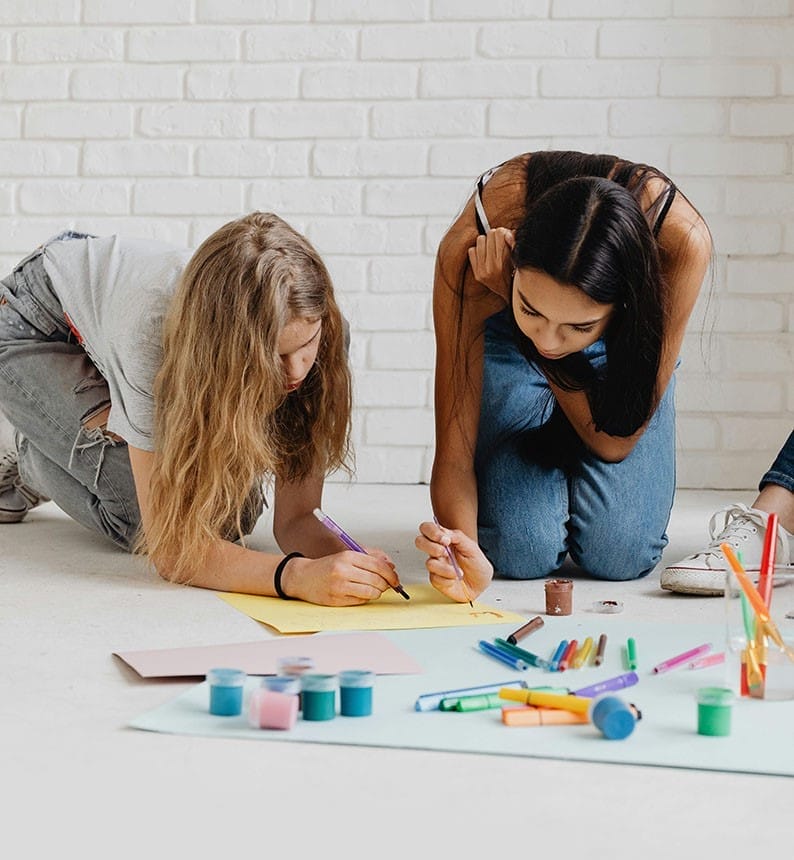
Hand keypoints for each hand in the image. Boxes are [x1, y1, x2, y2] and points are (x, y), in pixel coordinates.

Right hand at [279, 551, 400, 606]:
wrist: (303, 577)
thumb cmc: (326, 567)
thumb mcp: (347, 555)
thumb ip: (370, 557)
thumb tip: (391, 566)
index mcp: (347, 556)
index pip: (378, 565)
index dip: (391, 574)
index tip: (395, 579)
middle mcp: (343, 570)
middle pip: (377, 580)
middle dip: (386, 585)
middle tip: (387, 585)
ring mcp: (339, 586)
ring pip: (371, 592)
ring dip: (377, 593)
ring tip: (374, 589)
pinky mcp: (336, 599)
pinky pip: (361, 601)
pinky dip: (365, 598)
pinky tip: (361, 593)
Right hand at [415, 521, 492, 602]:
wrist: (481, 584)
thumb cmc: (477, 564)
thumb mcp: (472, 547)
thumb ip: (457, 536)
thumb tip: (444, 532)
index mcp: (445, 539)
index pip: (428, 528)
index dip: (432, 531)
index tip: (445, 539)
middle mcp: (438, 551)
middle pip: (420, 541)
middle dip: (431, 547)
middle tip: (444, 552)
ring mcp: (436, 565)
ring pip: (429, 563)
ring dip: (445, 568)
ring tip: (457, 571)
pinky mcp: (436, 579)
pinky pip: (435, 578)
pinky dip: (447, 579)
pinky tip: (454, 579)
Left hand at [467, 227, 514, 296]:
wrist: (511, 293)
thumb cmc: (517, 273)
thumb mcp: (519, 257)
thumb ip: (514, 243)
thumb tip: (508, 232)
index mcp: (505, 261)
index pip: (500, 233)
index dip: (504, 232)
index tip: (506, 237)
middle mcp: (492, 267)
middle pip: (490, 234)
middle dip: (495, 237)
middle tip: (499, 243)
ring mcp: (483, 271)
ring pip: (480, 240)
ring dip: (486, 242)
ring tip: (492, 249)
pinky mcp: (477, 274)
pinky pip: (471, 250)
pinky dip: (478, 251)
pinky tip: (485, 256)